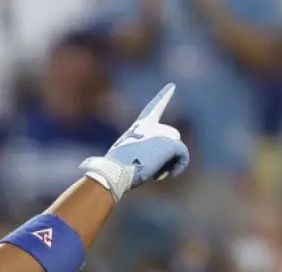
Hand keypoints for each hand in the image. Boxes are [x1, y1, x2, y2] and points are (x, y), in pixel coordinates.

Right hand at [80, 84, 189, 200]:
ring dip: (169, 163)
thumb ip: (131, 157)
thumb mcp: (121, 160)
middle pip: (171, 137)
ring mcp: (161, 133)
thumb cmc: (112, 170)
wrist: (113, 171)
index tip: (172, 86)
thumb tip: (98, 167)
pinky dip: (180, 167)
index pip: (153, 109)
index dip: (163, 97)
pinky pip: (183, 156)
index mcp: (138, 127)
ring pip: (177, 149)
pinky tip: (172, 174)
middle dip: (167, 154)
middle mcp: (151, 126)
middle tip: (152, 167)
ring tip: (153, 172)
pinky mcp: (170, 143)